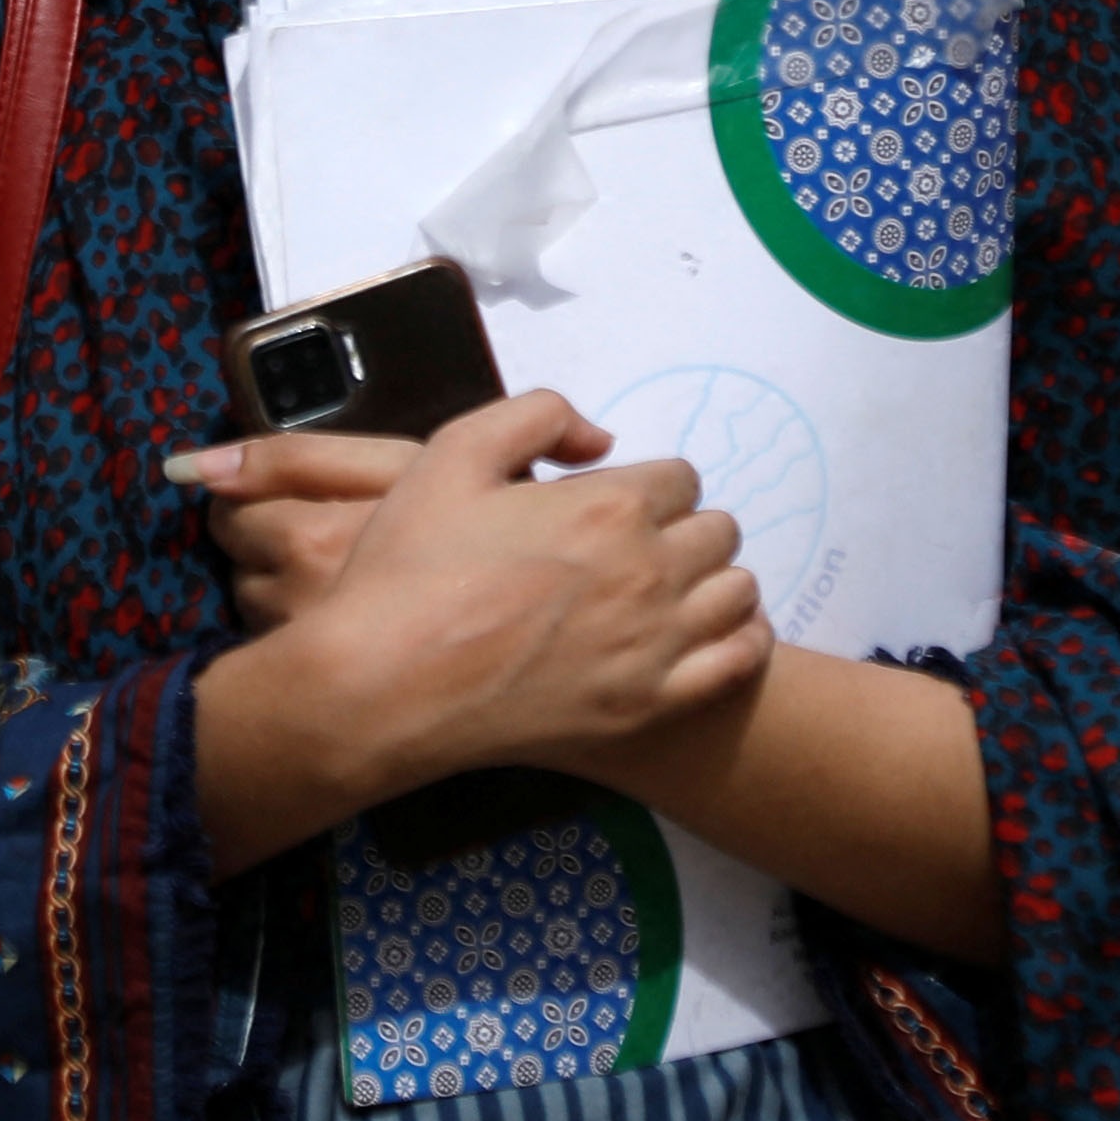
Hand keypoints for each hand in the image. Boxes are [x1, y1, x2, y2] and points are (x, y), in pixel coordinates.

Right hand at [186, 391, 767, 860]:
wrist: (381, 685)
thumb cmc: (409, 568)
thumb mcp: (453, 452)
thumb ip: (538, 416)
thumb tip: (601, 438)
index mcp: (610, 504)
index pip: (682, 477)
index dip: (646, 488)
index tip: (613, 509)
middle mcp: (648, 570)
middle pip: (717, 530)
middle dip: (681, 530)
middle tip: (633, 551)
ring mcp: (655, 644)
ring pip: (738, 591)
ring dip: (711, 582)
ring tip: (666, 593)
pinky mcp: (649, 704)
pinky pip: (738, 661)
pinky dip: (737, 641)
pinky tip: (703, 637)